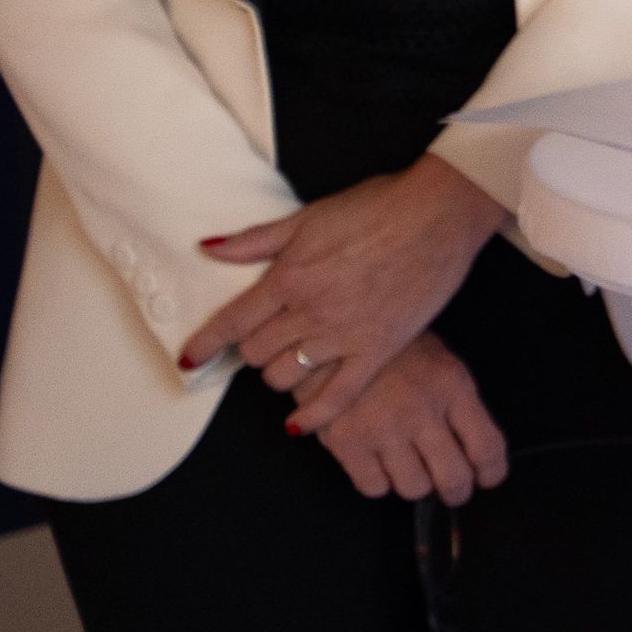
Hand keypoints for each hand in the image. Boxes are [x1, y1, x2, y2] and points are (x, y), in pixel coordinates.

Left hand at [181, 154, 505, 430]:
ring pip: (287, 377)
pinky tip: (299, 424)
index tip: (190, 358)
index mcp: (290, 275)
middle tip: (265, 341)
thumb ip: (257, 239)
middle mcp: (311, 310)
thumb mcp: (311, 215)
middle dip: (253, 350)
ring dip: (280, 374)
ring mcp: (344, 333)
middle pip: (256, 353)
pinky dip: (313, 416)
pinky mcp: (378, 348)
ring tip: (291, 362)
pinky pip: (337, 396)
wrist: (441, 212)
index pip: (231, 322)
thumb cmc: (380, 206)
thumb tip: (209, 248)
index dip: (205, 344)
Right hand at [303, 331, 508, 504]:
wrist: (334, 339)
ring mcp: (382, 430)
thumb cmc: (393, 351)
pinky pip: (374, 488)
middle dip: (457, 490)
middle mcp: (420, 411)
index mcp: (451, 387)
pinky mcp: (346, 444)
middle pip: (453, 478)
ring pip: (414, 489)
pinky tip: (378, 461)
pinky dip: (378, 481)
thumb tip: (476, 452)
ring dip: (415, 483)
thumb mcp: (441, 364)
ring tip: (409, 465)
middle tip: (453, 488)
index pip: (487, 446)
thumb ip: (460, 406)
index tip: (487, 478)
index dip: (492, 472)